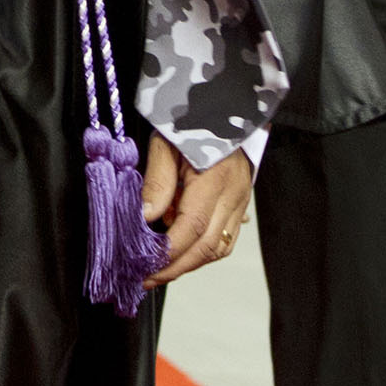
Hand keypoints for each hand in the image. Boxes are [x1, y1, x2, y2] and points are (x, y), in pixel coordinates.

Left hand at [140, 133, 250, 286]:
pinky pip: (225, 238)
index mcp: (214, 180)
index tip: (144, 267)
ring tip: (160, 271)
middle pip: (207, 247)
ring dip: (189, 263)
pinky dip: (202, 250)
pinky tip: (181, 253)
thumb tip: (144, 219)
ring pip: (219, 247)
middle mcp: (233, 196)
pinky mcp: (241, 204)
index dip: (169, 253)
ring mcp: (241, 202)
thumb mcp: (167, 143)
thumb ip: (157, 182)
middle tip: (146, 279)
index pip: (192, 227)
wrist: (225, 106)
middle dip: (176, 268)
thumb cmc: (192, 121)